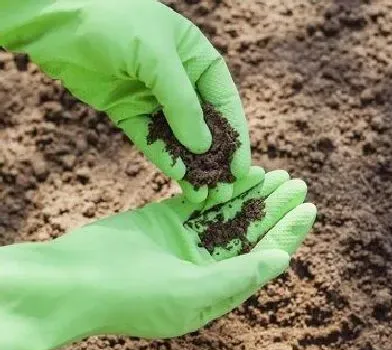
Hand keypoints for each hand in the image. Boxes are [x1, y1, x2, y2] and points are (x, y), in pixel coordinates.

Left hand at [0, 0, 248, 202]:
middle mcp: (182, 81)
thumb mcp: (157, 58)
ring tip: (202, 195)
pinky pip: (150, 139)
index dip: (236, 137)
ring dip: (191, 166)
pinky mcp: (130, 111)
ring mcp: (154, 98)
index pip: (226, 104)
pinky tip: (177, 176)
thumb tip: (203, 147)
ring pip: (179, 138)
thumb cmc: (116, 22)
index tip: (241, 169)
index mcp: (199, 60)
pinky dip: (164, 157)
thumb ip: (182, 104)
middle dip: (215, 159)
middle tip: (223, 191)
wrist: (57, 18)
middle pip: (205, 126)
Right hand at [0, 167, 315, 349]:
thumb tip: (283, 259)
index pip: (262, 260)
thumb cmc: (133, 297)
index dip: (287, 235)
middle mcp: (206, 268)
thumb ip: (239, 276)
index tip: (309, 209)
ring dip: (254, 194)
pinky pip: (203, 200)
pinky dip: (223, 187)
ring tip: (280, 174)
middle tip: (299, 183)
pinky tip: (245, 172)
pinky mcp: (166, 219)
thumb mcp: (193, 292)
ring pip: (229, 214)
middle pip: (250, 234)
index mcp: (217, 292)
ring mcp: (186, 243)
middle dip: (275, 209)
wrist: (73, 280)